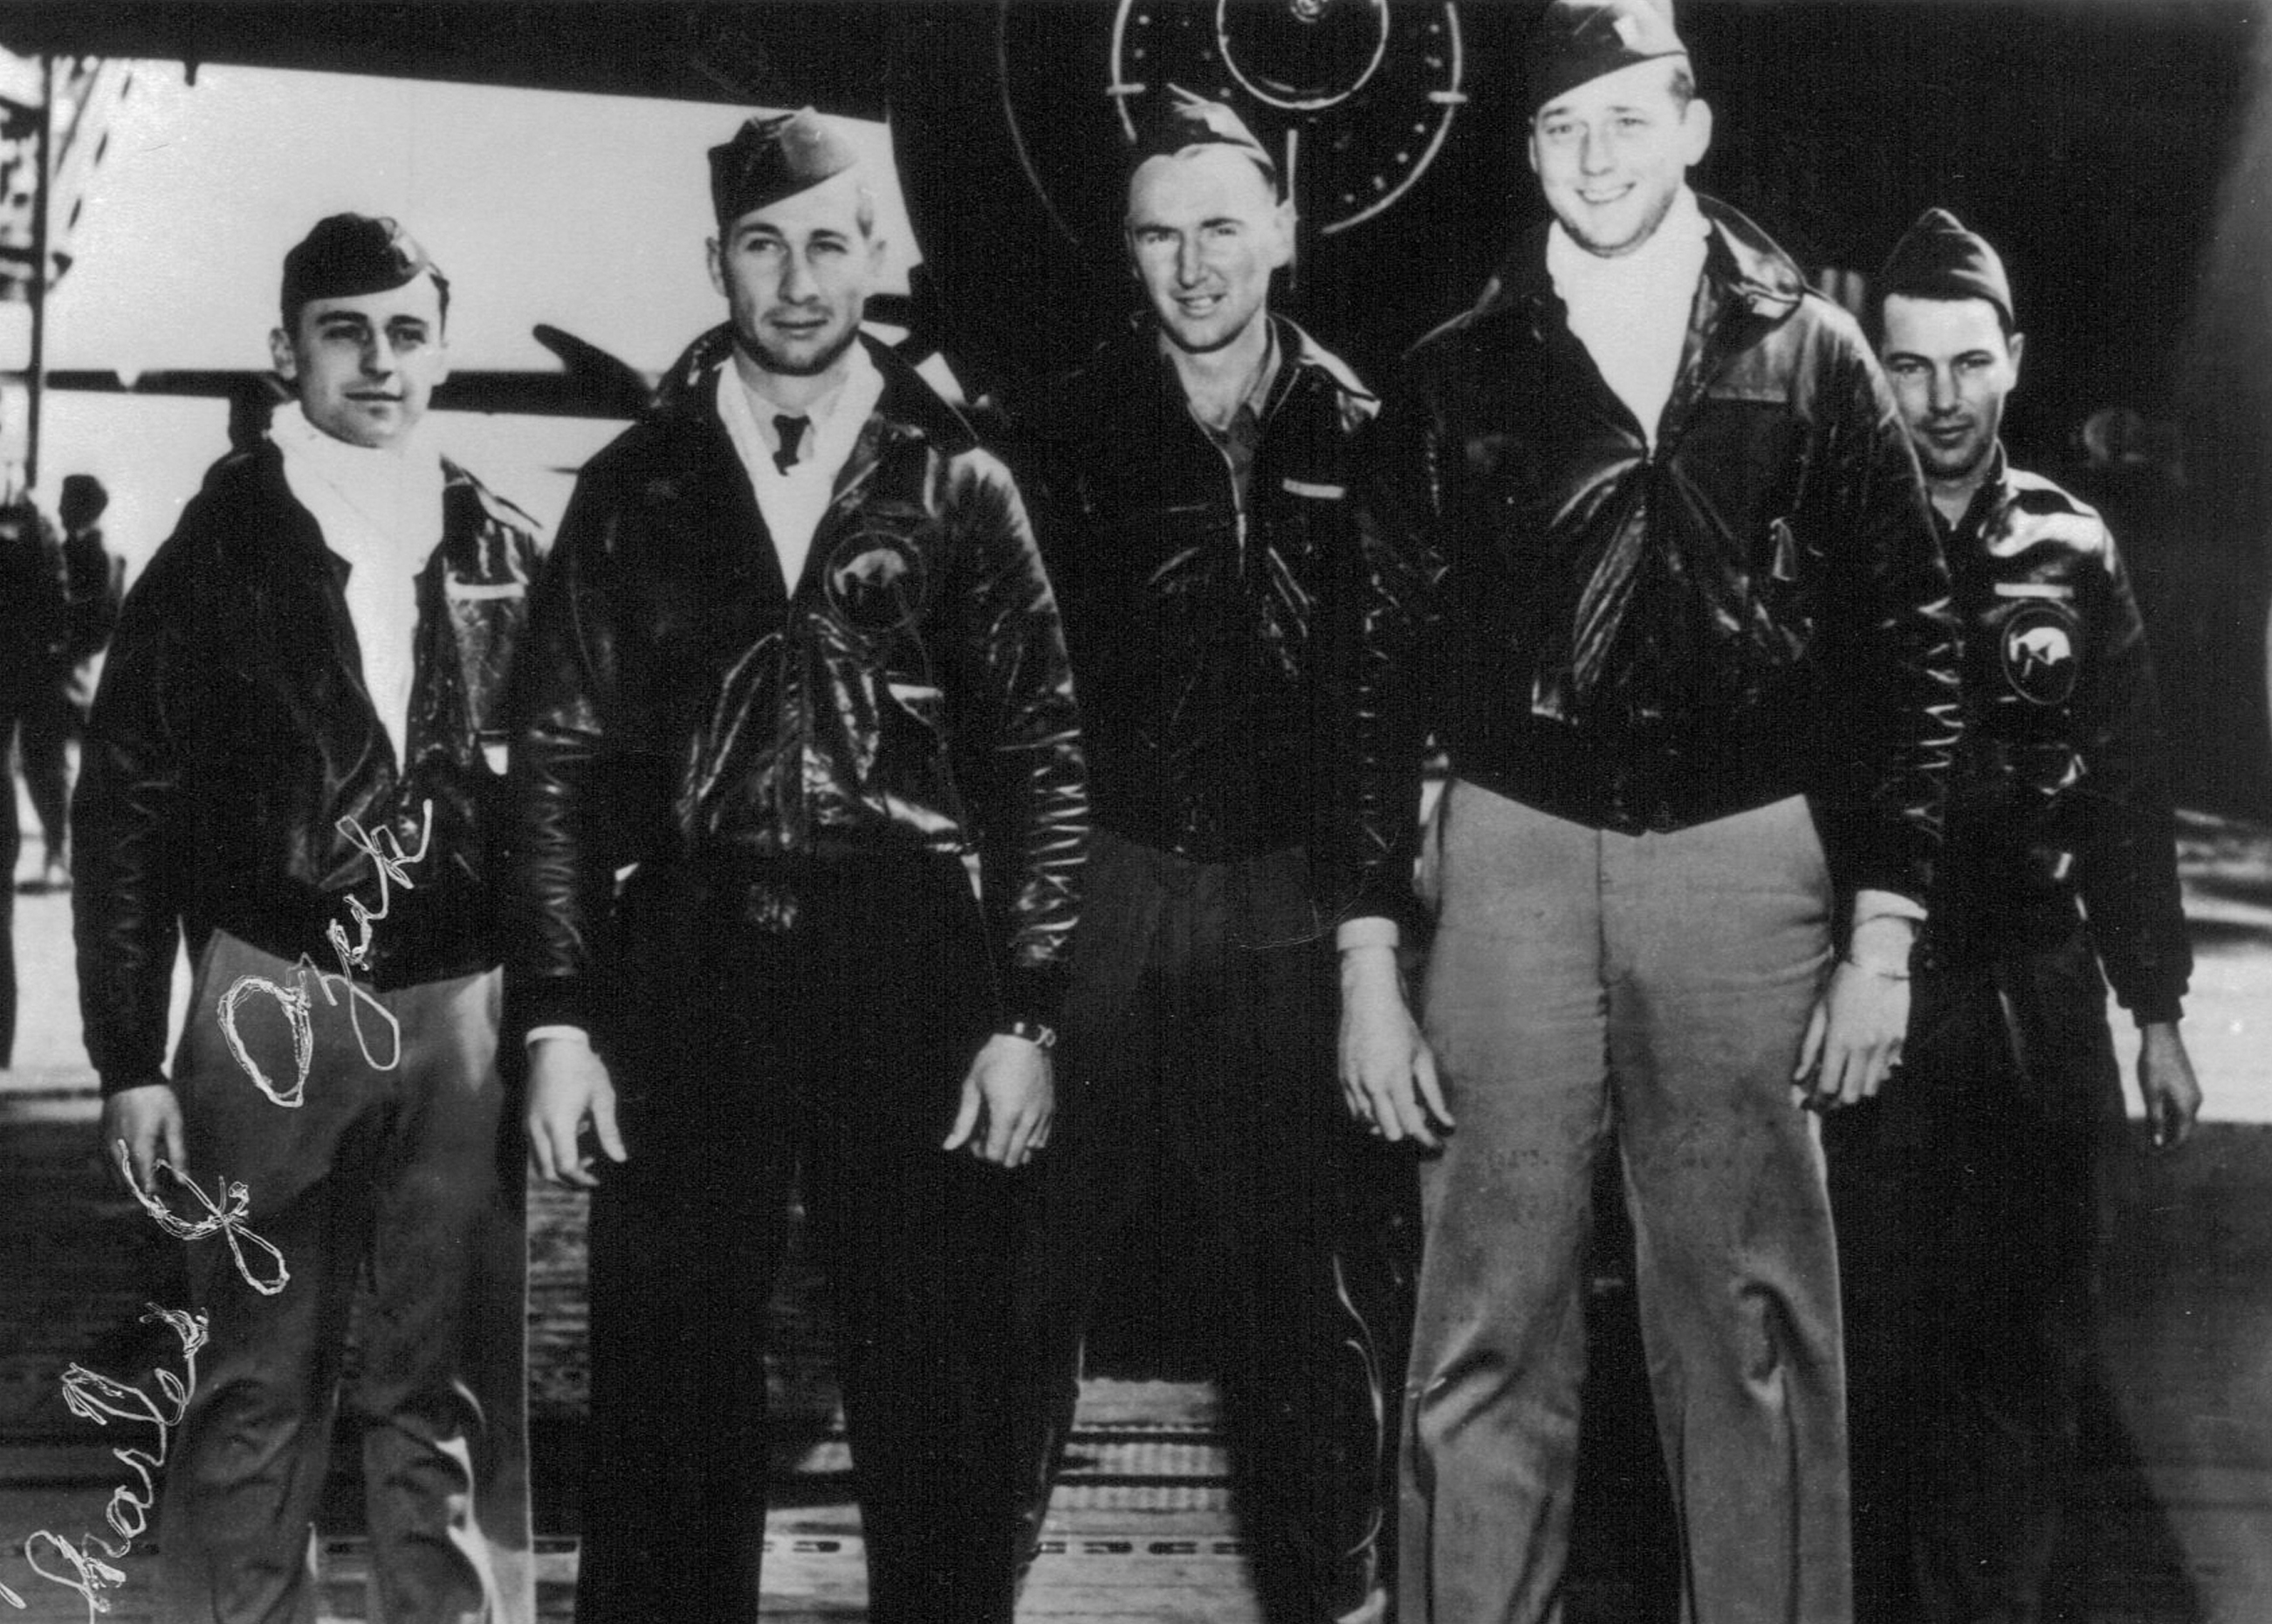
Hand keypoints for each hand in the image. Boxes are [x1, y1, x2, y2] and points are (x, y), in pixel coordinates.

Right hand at [102, 1083, 183, 1194]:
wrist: (130, 1077)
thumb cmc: (157, 1100)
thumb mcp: (174, 1125)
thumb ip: (178, 1155)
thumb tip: (182, 1181)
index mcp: (139, 1149)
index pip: (144, 1185)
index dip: (156, 1194)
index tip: (168, 1196)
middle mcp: (118, 1152)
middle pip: (127, 1187)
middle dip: (143, 1192)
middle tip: (161, 1189)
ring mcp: (106, 1147)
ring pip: (115, 1179)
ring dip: (130, 1184)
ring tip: (150, 1178)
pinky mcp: (101, 1141)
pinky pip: (108, 1167)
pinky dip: (120, 1173)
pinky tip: (135, 1166)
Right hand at [526, 1037, 625, 1186]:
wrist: (554, 1044)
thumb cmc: (583, 1068)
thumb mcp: (602, 1098)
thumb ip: (609, 1131)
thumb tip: (620, 1158)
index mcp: (557, 1125)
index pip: (564, 1166)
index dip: (581, 1178)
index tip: (598, 1179)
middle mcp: (536, 1128)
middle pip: (546, 1171)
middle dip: (568, 1180)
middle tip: (591, 1176)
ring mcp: (527, 1124)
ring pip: (538, 1162)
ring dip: (559, 1167)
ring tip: (585, 1156)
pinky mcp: (525, 1118)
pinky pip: (535, 1147)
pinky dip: (552, 1153)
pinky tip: (573, 1136)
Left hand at [943, 1033, 1052, 1167]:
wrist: (1024, 1038)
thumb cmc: (994, 1059)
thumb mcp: (972, 1087)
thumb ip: (963, 1121)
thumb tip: (949, 1146)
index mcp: (1006, 1114)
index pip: (995, 1154)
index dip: (981, 1153)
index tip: (974, 1139)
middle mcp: (1027, 1119)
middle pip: (1012, 1159)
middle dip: (996, 1153)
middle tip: (985, 1135)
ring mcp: (1042, 1116)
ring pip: (1028, 1152)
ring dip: (1012, 1148)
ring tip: (1002, 1129)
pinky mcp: (1051, 1110)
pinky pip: (1041, 1140)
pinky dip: (1028, 1141)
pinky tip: (1016, 1127)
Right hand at [1338, 945, 1452, 1147]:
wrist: (1367, 1000)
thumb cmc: (1400, 1026)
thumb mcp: (1424, 1058)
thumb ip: (1434, 1095)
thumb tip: (1448, 1124)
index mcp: (1395, 1078)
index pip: (1411, 1124)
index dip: (1427, 1139)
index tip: (1439, 1146)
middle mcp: (1371, 1084)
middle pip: (1390, 1132)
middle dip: (1408, 1130)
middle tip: (1419, 1110)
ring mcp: (1353, 1082)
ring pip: (1370, 1125)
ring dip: (1388, 1121)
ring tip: (1401, 1098)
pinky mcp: (1342, 1079)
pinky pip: (1356, 1112)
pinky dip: (1372, 1113)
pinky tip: (1385, 1096)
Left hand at [1796, 964, 1909, 1110]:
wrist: (1879, 962)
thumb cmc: (1842, 986)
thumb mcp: (1819, 1014)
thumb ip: (1809, 1049)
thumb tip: (1797, 1079)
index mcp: (1840, 1040)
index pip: (1828, 1087)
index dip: (1817, 1102)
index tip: (1808, 1105)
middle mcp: (1864, 1048)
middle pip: (1851, 1096)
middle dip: (1835, 1103)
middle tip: (1824, 1100)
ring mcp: (1886, 1046)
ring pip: (1871, 1089)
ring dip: (1855, 1091)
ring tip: (1843, 1083)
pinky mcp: (1900, 1042)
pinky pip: (1887, 1073)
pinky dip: (1874, 1077)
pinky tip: (1862, 1067)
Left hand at [2137, 1021, 2201, 1149]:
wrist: (2162, 1038)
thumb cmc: (2154, 1066)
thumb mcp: (2151, 1095)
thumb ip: (2155, 1119)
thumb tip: (2158, 1142)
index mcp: (2188, 1107)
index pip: (2182, 1136)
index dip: (2168, 1148)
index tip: (2153, 1156)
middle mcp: (2195, 1102)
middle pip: (2183, 1129)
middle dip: (2168, 1140)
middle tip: (2149, 1149)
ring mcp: (2193, 1093)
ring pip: (2182, 1118)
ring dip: (2168, 1128)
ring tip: (2149, 1136)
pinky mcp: (2187, 1086)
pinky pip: (2181, 1107)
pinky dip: (2169, 1116)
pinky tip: (2155, 1118)